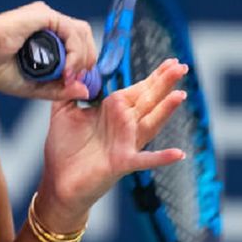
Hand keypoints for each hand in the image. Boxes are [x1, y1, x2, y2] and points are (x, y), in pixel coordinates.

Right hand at [0, 1, 96, 101]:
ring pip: (81, 33)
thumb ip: (59, 89)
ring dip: (82, 57)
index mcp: (42, 35)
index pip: (75, 45)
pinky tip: (67, 68)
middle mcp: (46, 23)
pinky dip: (75, 52)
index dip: (81, 64)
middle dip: (87, 60)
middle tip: (77, 80)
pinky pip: (72, 31)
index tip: (76, 84)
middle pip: (83, 36)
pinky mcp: (45, 14)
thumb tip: (85, 91)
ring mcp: (46, 17)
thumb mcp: (34, 86)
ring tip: (70, 75)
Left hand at [34, 58, 188, 229]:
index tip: (171, 61)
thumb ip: (70, 89)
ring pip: (150, 122)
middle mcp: (124, 124)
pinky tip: (179, 153)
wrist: (58, 181)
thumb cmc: (64, 147)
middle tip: (182, 66)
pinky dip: (161, 157)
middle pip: (149, 100)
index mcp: (113, 110)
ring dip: (166, 110)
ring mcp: (126, 143)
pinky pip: (145, 160)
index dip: (154, 75)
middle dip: (164, 83)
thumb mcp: (63, 111)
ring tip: (180, 95)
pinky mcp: (122, 162)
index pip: (138, 88)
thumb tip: (75, 69)